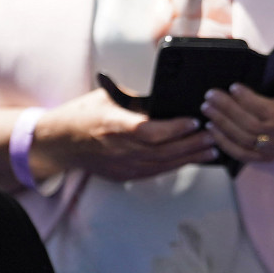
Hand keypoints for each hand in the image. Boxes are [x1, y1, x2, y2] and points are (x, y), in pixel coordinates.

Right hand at [32, 89, 216, 181]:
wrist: (58, 143)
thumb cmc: (82, 115)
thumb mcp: (107, 97)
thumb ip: (136, 99)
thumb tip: (167, 97)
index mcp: (113, 125)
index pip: (149, 131)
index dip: (174, 129)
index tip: (194, 121)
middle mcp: (118, 149)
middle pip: (162, 151)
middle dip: (192, 144)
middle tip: (214, 135)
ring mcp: (122, 166)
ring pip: (163, 165)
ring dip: (190, 157)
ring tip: (212, 149)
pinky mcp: (124, 175)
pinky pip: (156, 172)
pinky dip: (176, 165)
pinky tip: (193, 159)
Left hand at [200, 21, 273, 169]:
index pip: (264, 108)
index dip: (246, 98)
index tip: (232, 85)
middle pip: (247, 124)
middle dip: (226, 110)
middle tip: (208, 95)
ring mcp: (271, 148)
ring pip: (241, 139)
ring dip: (221, 124)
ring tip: (206, 108)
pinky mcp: (264, 158)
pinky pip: (240, 153)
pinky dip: (224, 143)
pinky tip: (212, 129)